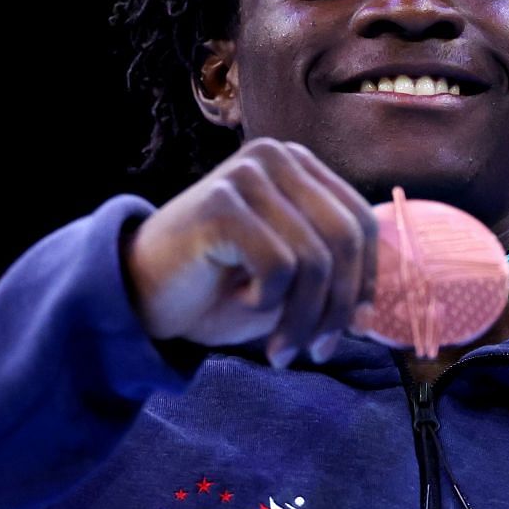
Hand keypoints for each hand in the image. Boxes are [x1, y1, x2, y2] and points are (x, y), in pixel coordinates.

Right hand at [121, 138, 378, 367]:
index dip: (365, 282)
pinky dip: (264, 301)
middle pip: (345, 239)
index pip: (361, 222)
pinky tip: (237, 299)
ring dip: (300, 319)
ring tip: (278, 348)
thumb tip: (372, 309)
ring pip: (314, 259)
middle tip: (317, 353)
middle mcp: (275, 156)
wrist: (137, 297)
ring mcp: (246, 174)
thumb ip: (332, 280)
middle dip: (336, 308)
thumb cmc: (216, 291)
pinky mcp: (221, 202)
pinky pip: (278, 265)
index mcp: (298, 165)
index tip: (350, 329)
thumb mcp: (289, 286)